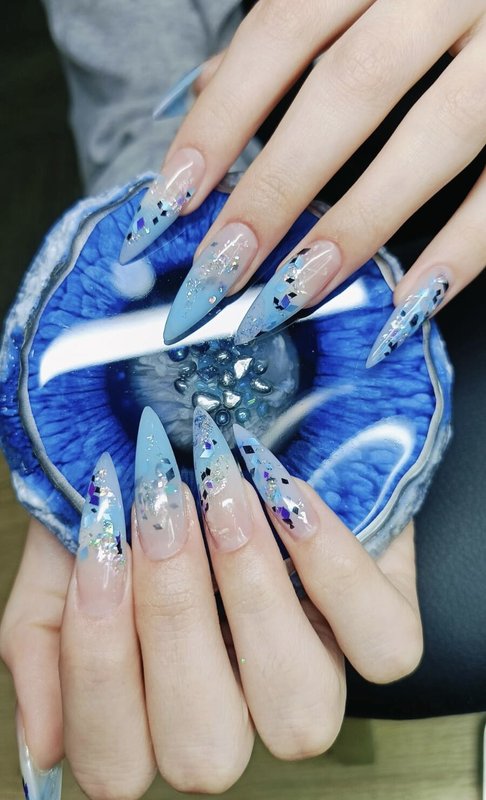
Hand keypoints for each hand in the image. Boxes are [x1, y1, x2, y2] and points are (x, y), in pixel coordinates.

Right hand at [1, 412, 422, 799]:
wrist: (205, 414)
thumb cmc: (137, 488)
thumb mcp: (69, 549)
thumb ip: (41, 638)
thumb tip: (46, 745)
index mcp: (152, 702)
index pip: (117, 764)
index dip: (101, 669)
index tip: (100, 552)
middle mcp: (237, 706)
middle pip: (207, 750)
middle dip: (175, 621)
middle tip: (163, 512)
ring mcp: (315, 672)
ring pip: (301, 714)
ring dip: (253, 596)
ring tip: (224, 500)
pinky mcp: (379, 622)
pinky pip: (384, 645)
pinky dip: (335, 570)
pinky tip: (288, 500)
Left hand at [122, 0, 484, 361]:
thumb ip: (293, 27)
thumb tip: (209, 96)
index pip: (282, 29)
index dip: (221, 119)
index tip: (169, 203)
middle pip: (350, 89)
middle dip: (276, 190)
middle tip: (218, 274)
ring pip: (435, 134)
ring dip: (358, 225)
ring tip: (294, 296)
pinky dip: (461, 249)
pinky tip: (405, 304)